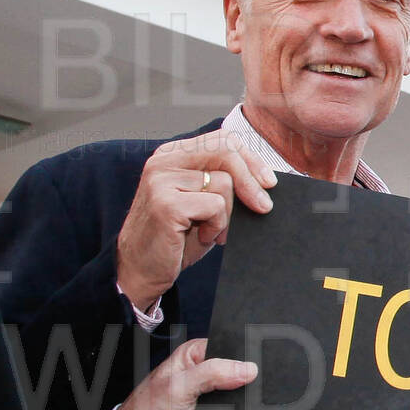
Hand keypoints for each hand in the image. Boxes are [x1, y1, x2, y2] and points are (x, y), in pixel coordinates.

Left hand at [113, 338, 257, 409]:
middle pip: (238, 372)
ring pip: (241, 395)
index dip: (241, 356)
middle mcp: (205, 373)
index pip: (228, 348)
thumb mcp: (179, 386)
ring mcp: (213, 397)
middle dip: (245, 381)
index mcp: (195, 356)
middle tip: (246, 389)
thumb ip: (212, 373)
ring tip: (238, 407)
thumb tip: (248, 369)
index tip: (255, 365)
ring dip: (243, 403)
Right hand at [115, 134, 275, 311]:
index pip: (222, 139)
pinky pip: (216, 206)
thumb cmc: (175, 238)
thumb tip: (266, 179)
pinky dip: (218, 226)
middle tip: (263, 206)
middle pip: (226, 151)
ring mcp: (162, 180)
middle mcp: (163, 162)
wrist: (141, 270)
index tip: (268, 182)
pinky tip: (203, 236)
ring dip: (228, 214)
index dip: (250, 159)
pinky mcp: (166, 203)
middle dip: (251, 180)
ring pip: (224, 183)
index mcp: (172, 155)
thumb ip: (223, 182)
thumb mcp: (201, 203)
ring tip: (213, 231)